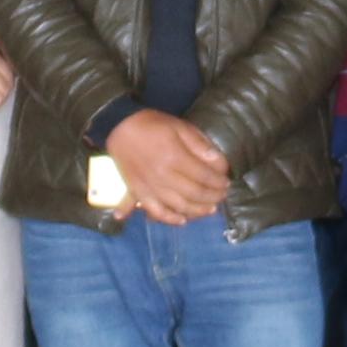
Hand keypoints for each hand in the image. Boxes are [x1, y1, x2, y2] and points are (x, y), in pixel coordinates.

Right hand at [107, 111, 230, 223]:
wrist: (119, 127)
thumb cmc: (153, 125)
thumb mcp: (180, 127)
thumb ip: (200, 146)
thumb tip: (220, 164)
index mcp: (175, 157)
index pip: (204, 176)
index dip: (219, 181)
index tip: (227, 182)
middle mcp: (163, 176)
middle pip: (194, 193)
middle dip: (213, 197)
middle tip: (223, 195)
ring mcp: (150, 187)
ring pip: (178, 206)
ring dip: (198, 210)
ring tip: (211, 209)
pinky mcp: (138, 192)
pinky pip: (155, 211)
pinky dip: (170, 219)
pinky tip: (182, 220)